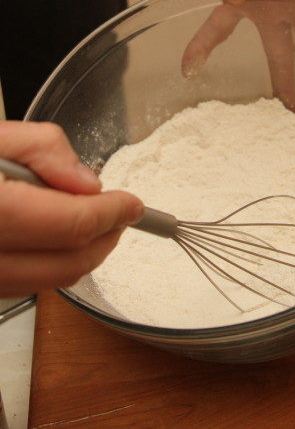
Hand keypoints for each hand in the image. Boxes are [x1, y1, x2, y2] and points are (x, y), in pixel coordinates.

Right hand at [0, 122, 142, 296]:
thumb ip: (45, 149)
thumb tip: (88, 183)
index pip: (70, 224)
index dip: (112, 214)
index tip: (132, 204)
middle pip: (66, 265)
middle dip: (105, 240)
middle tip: (121, 216)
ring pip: (47, 282)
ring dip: (81, 255)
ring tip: (92, 222)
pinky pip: (21, 285)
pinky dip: (49, 265)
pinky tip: (53, 238)